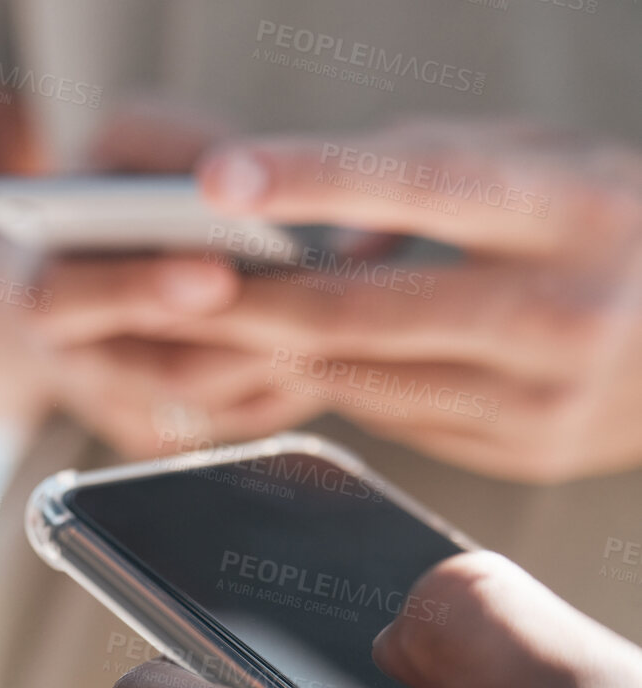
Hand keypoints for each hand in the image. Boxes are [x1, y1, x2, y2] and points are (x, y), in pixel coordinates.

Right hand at [19, 102, 327, 456]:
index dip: (138, 291)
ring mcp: (127, 415)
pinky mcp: (177, 441)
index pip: (66, 301)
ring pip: (222, 409)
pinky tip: (346, 335)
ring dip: (291, 356)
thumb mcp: (119, 144)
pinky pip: (247, 422)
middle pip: (167, 374)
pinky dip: (303, 379)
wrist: (80, 274)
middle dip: (251, 333)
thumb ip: (166, 144)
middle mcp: (74, 369)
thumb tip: (240, 168)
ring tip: (354, 309)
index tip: (215, 273)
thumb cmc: (109, 195)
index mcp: (35, 290)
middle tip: (324, 295)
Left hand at [187, 119, 641, 481]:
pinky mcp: (521, 452)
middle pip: (361, 310)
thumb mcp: (546, 163)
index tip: (219, 176)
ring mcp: (543, 395)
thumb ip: (425, 173)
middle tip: (163, 282)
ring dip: (270, 349)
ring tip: (200, 316)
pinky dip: (336, 380)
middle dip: (247, 299)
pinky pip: (391, 413)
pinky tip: (295, 355)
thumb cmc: (612, 219)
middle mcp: (562, 307)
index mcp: (575, 208)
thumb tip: (318, 230)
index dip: (312, 179)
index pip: (423, 186)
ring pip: (361, 374)